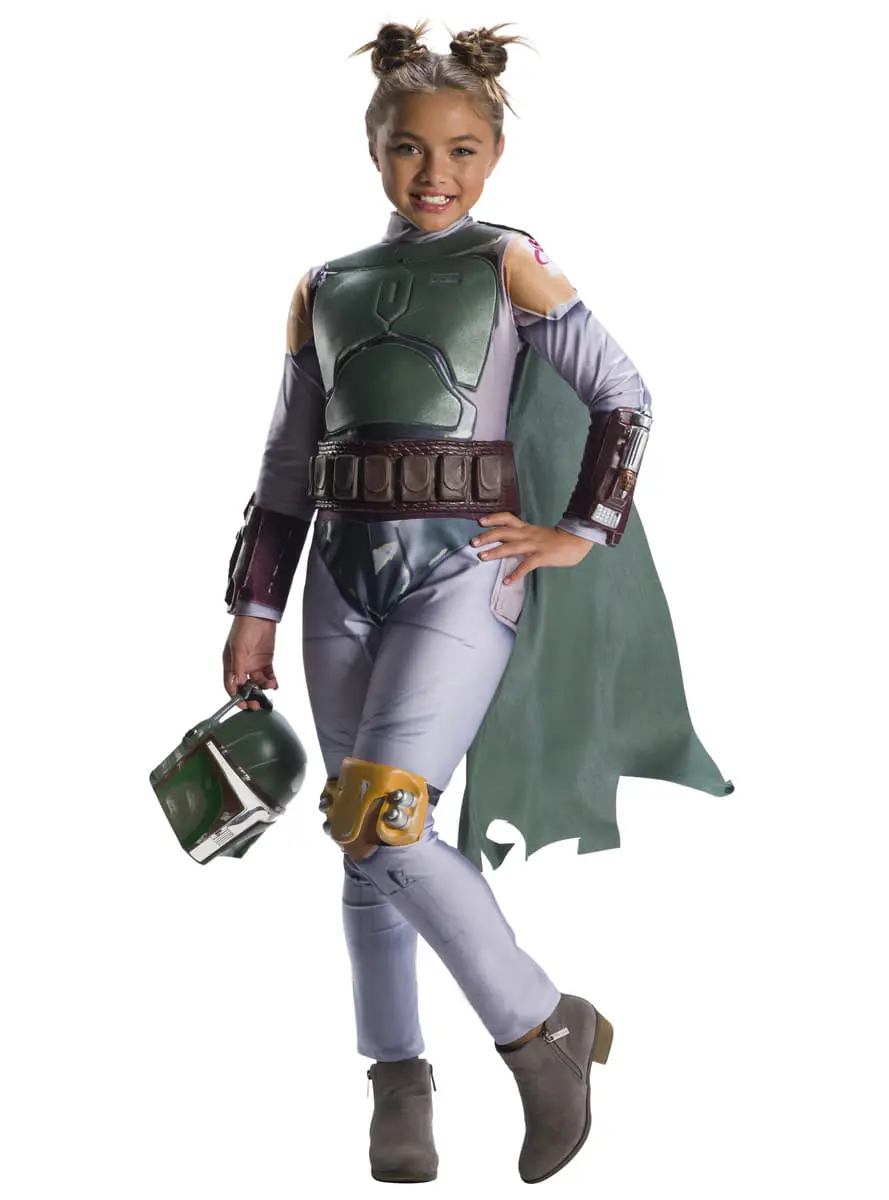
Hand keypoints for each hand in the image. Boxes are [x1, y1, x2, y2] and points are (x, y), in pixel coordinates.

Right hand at [222, 615, 278, 709]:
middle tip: (257, 704)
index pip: (230, 685)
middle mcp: (241, 666)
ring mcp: (253, 664)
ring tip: (270, 685)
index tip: (243, 705)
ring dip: (263, 687)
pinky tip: (275, 684)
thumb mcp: (238, 648)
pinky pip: (268, 675)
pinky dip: (272, 681)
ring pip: (258, 682)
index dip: (236, 697)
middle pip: (244, 687)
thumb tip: (239, 683)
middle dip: (251, 697)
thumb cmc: (244, 628)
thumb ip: (239, 667)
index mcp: (230, 664)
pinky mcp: (266, 661)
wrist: (260, 615)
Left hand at [471, 511, 594, 585]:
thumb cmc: (558, 540)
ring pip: (510, 547)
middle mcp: (527, 535)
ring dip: (495, 552)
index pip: (507, 519)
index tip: (480, 521)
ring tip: (482, 557)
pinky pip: (526, 565)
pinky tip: (507, 582)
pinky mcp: (541, 556)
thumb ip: (524, 536)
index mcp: (527, 529)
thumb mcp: (538, 534)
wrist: (576, 541)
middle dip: (487, 536)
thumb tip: (510, 542)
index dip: (493, 518)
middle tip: (473, 542)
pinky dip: (516, 574)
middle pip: (503, 532)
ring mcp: (534, 545)